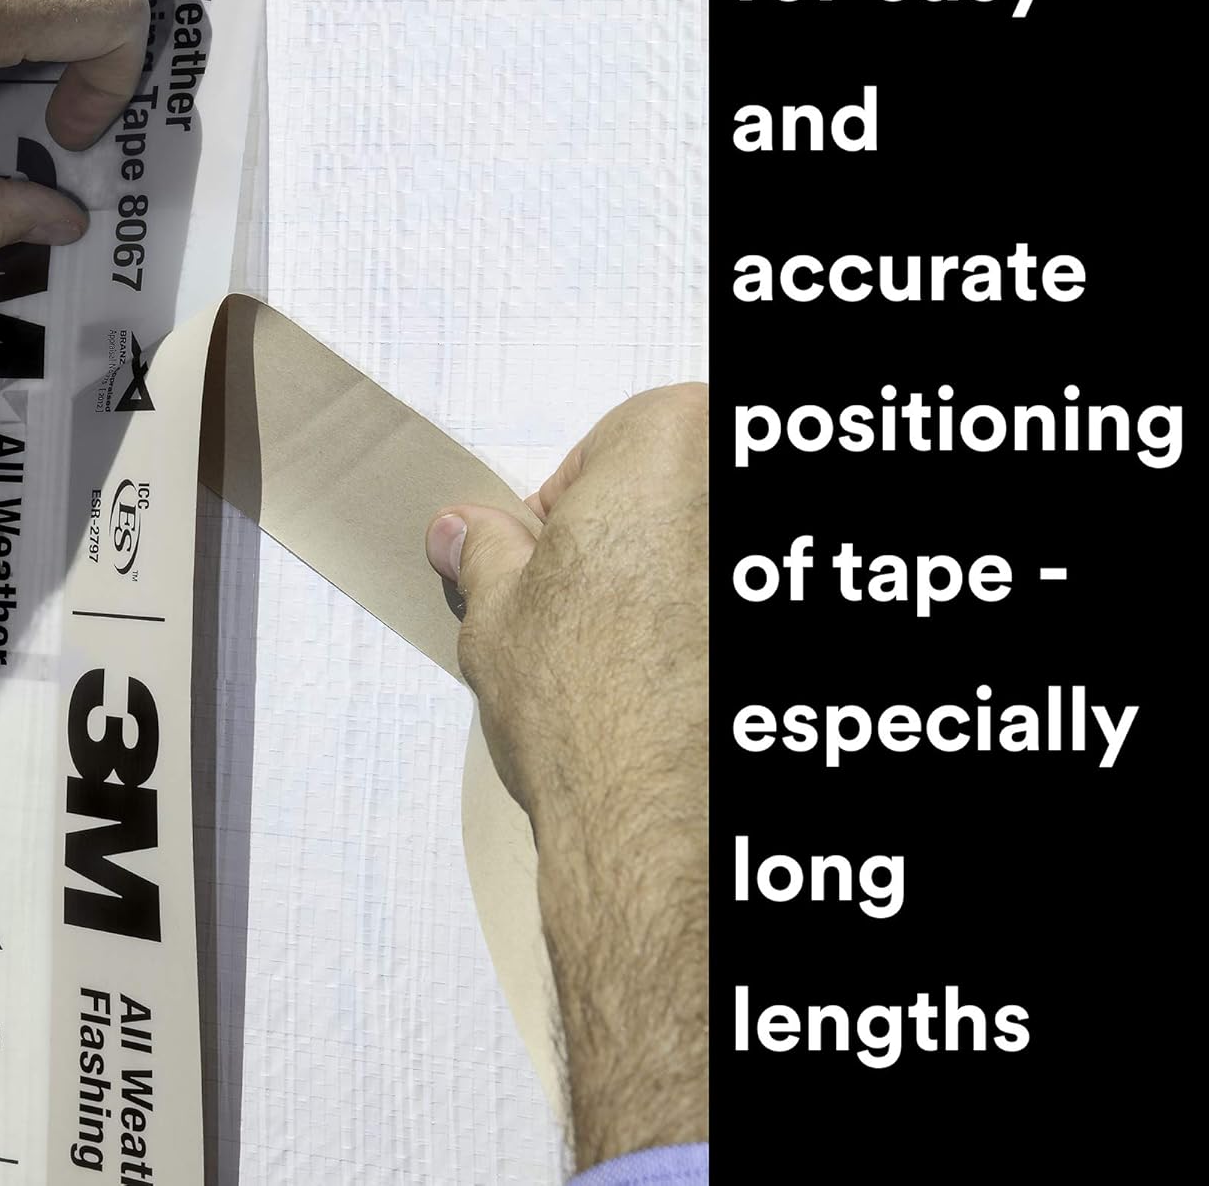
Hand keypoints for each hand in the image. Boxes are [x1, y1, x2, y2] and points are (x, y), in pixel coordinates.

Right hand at [426, 383, 707, 1168]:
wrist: (659, 823)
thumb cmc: (595, 708)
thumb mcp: (499, 613)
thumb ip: (486, 552)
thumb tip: (465, 534)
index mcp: (670, 440)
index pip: (608, 448)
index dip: (567, 509)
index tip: (547, 560)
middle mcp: (738, 487)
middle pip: (674, 492)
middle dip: (630, 541)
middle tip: (587, 609)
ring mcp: (769, 564)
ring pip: (710, 555)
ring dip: (679, 588)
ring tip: (634, 657)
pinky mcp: (797, 623)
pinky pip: (735, 611)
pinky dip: (712, 633)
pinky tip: (680, 683)